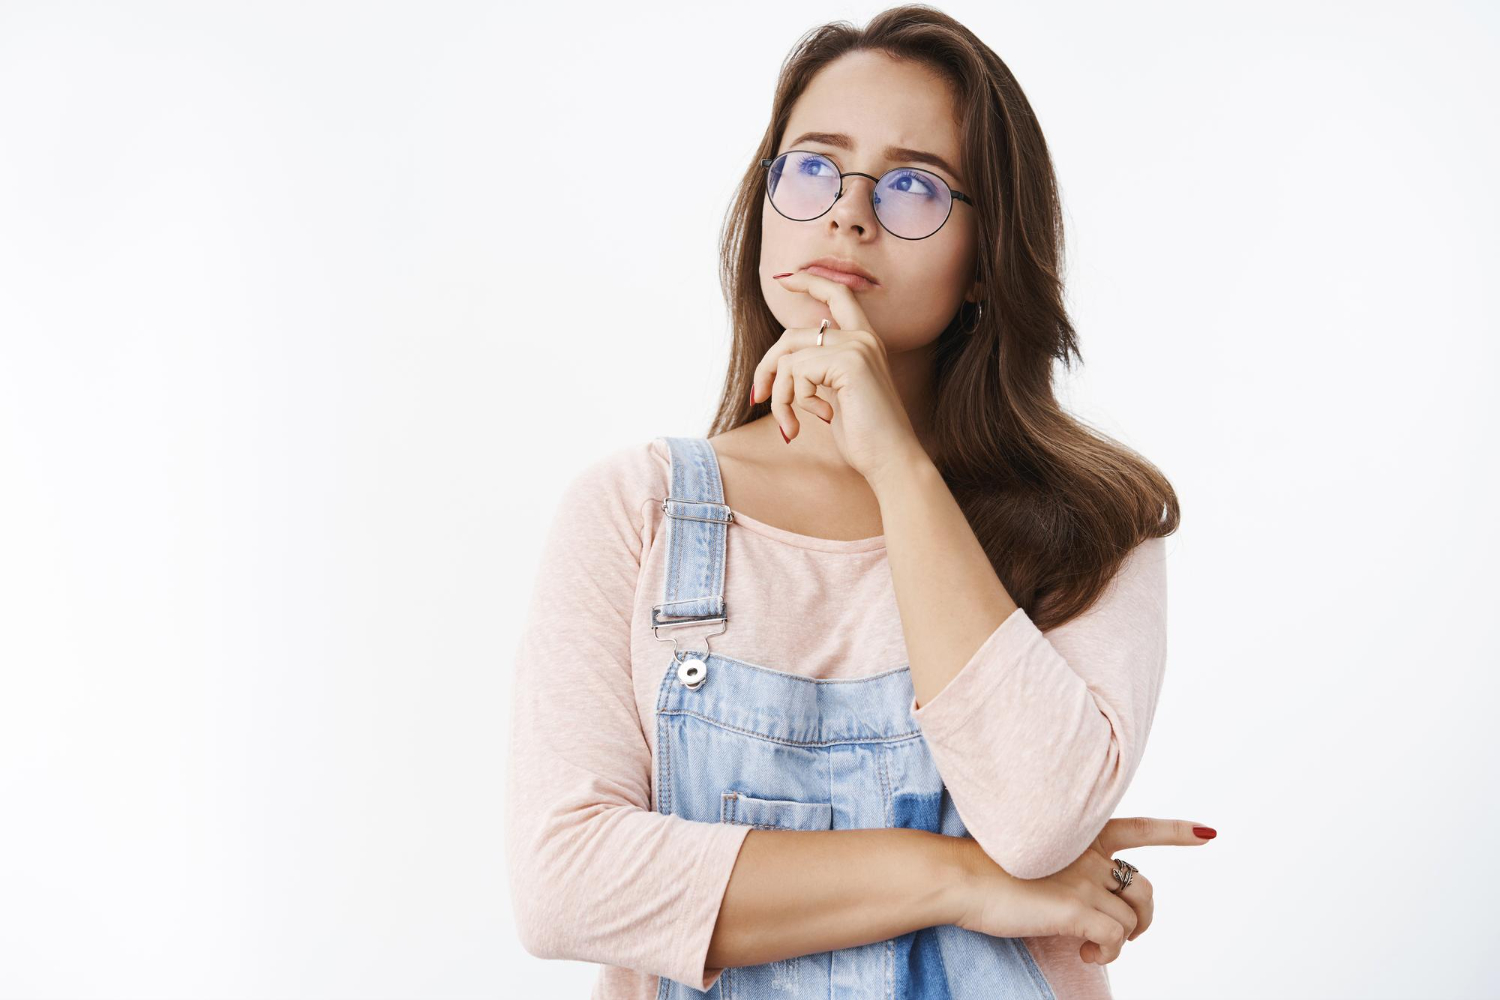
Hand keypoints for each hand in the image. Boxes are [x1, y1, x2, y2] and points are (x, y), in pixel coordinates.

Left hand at [751, 271, 924, 484]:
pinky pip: (797, 373)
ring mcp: (857, 346)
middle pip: (791, 335)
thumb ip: (818, 372)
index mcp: (864, 342)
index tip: (783, 278)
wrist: (891, 460)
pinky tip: (818, 420)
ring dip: (781, 397)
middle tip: (758, 398)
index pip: (837, 294)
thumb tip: (781, 364)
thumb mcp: (837, 396)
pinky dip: (794, 402)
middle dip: (767, 368)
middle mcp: (862, 337)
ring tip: (791, 425)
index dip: (808, 281)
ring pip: (788, 358)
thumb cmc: (865, 437)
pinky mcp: (849, 361)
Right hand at [948, 817, 1210, 965]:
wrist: (956, 875)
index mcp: (1078, 834)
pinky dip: (1107, 953)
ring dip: (1124, 937)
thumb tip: (1073, 898)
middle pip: (1143, 887)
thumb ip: (1059, 865)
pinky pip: (1116, 939)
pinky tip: (1084, 953)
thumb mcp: (1028, 853)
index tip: (1207, 833)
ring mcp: (1084, 879)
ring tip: (1097, 945)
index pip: (1138, 828)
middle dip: (1143, 916)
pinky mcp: (1077, 908)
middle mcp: (1088, 852)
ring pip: (1134, 916)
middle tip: (1124, 932)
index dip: (1175, 833)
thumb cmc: (980, 868)